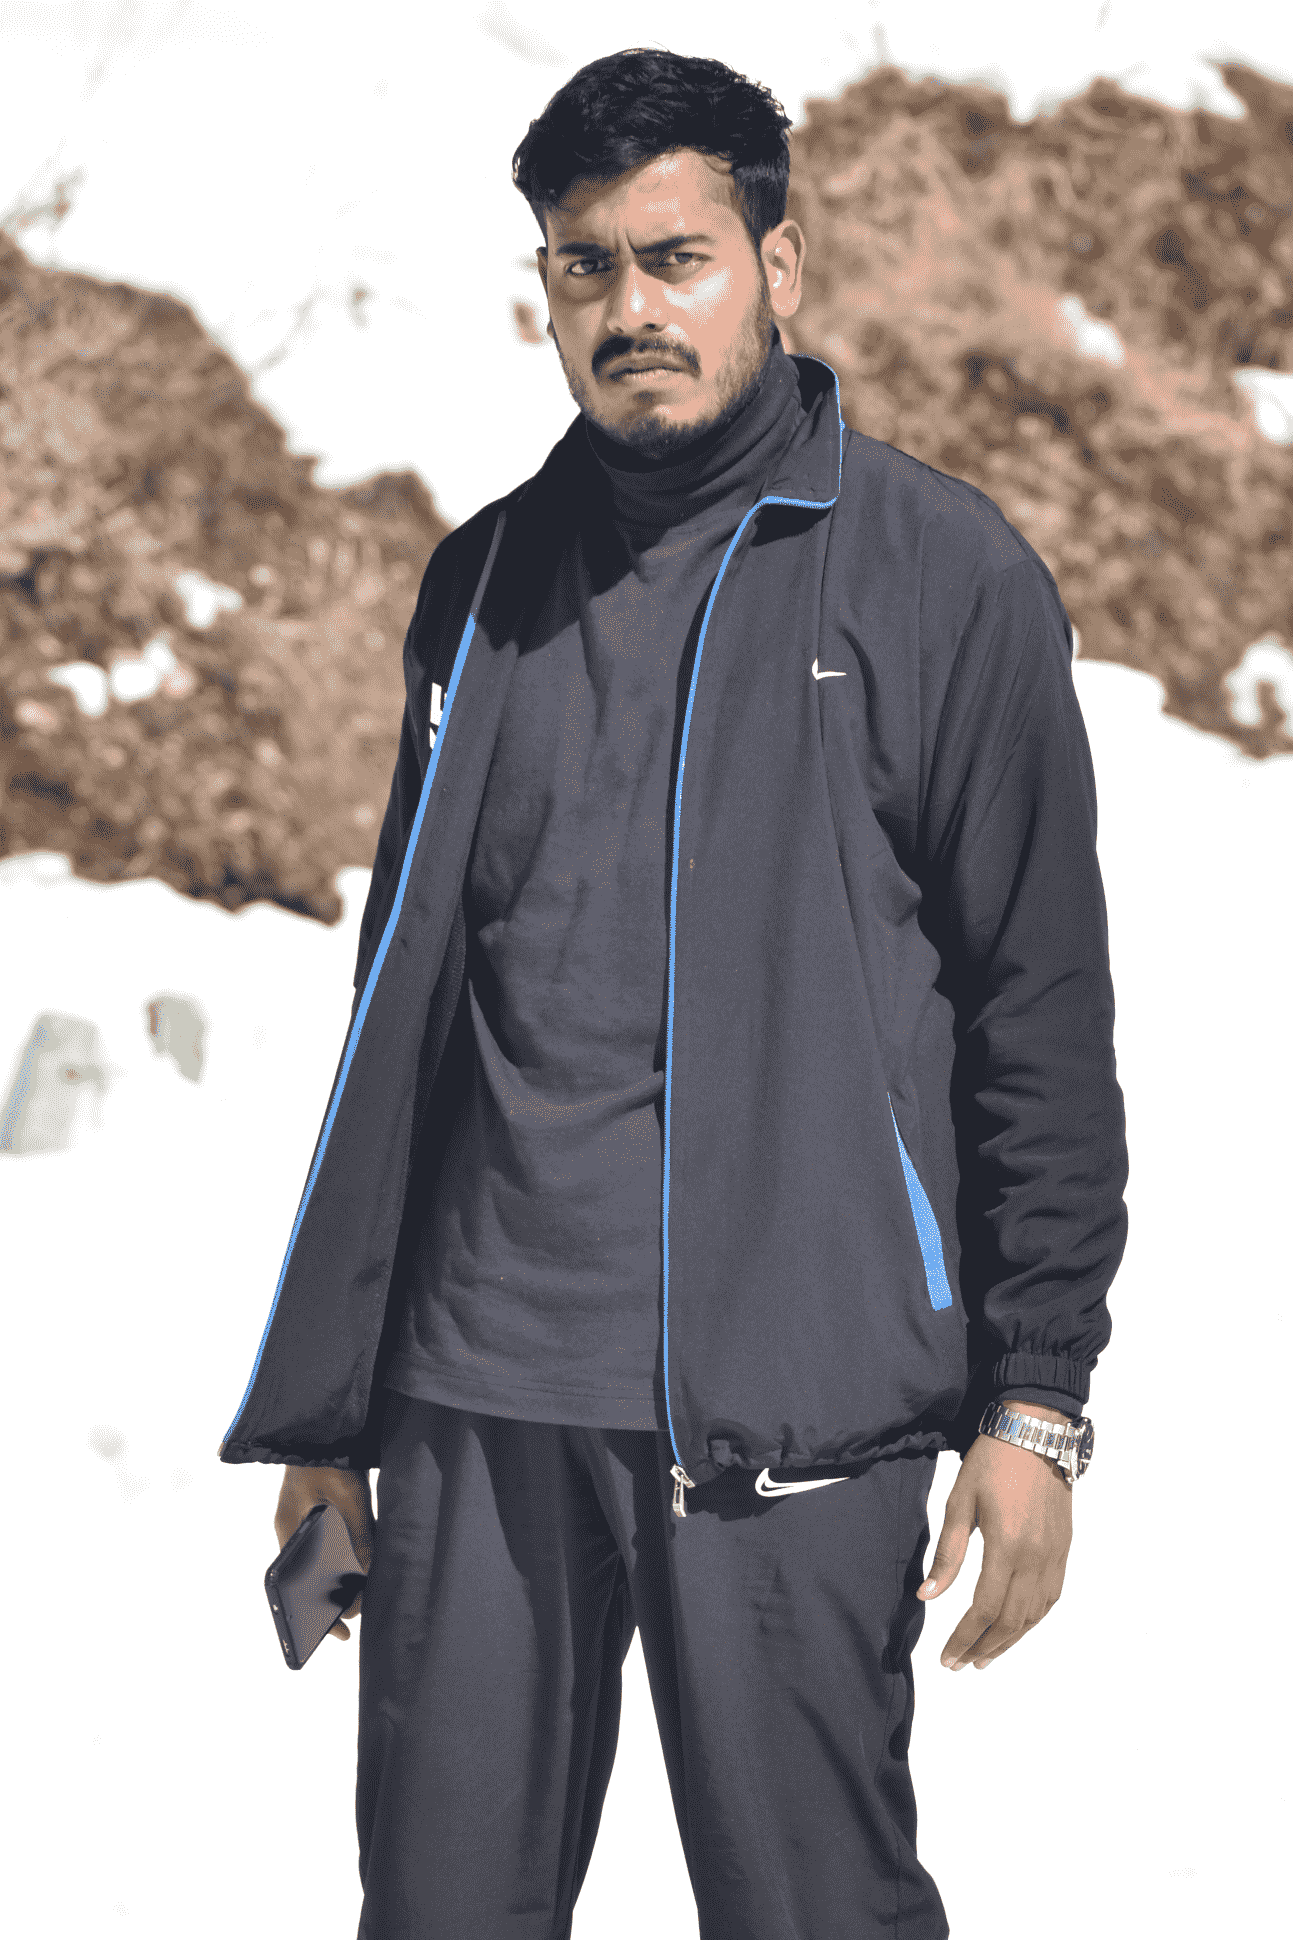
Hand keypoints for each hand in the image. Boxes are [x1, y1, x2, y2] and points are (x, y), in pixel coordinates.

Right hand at [273, 1464, 375, 1641]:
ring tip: (366, 1594)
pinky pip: (336, 1541)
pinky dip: (349, 1556)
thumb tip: (371, 1571)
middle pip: (311, 1574)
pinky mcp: (326, 1510)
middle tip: (359, 1612)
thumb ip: (360, 1533)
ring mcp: (310, 1519)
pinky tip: (368, 1566)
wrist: (326, 1425)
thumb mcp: (348, 1497)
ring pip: (325, 1559)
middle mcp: (296, 1529)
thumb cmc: (328, 1457)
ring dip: (343, 1576)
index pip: (294, 1582)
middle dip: (334, 1596)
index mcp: (290, 1529)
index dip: (315, 1609)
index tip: (337, 1630)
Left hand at [917, 1404, 1073, 1669]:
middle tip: (962, 1665)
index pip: (984, 1609)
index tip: (947, 1659)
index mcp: (1006, 1546)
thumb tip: (927, 1595)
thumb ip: (947, 1553)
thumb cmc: (992, 1462)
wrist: (1035, 1430)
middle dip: (984, 1648)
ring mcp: (1054, 1554)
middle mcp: (1036, 1557)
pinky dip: (1033, 1620)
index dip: (964, 1639)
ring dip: (1010, 1641)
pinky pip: (1051, 1597)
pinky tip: (1016, 1627)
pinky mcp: (1063, 1548)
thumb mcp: (960, 1502)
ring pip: (1034, 1614)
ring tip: (985, 1655)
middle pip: (1011, 1620)